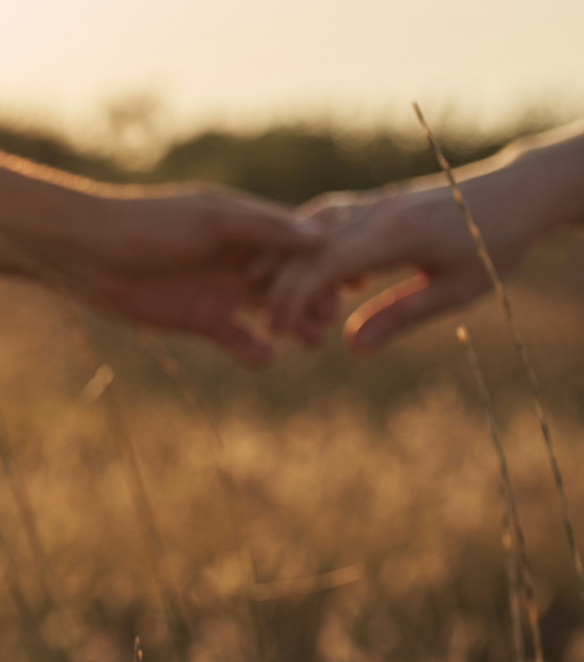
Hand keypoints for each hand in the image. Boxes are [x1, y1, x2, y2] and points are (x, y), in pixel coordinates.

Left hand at [57, 187, 319, 367]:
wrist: (90, 253)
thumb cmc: (149, 224)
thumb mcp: (211, 221)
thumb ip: (263, 229)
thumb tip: (318, 238)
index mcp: (249, 228)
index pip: (299, 246)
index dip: (327, 262)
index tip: (354, 278)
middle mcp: (241, 259)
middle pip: (292, 281)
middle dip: (314, 298)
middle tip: (332, 318)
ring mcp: (222, 290)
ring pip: (269, 311)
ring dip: (291, 326)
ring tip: (311, 341)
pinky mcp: (199, 319)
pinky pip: (235, 337)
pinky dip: (252, 349)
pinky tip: (266, 357)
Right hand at [268, 180, 536, 353]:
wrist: (520, 192)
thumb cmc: (494, 244)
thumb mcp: (456, 291)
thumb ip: (401, 316)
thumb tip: (352, 347)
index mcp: (395, 234)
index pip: (324, 264)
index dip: (292, 298)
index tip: (274, 329)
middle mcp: (377, 212)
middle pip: (306, 246)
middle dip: (277, 284)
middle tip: (264, 324)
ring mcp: (373, 202)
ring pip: (309, 229)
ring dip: (285, 262)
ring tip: (269, 297)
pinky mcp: (375, 202)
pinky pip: (326, 221)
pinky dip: (305, 247)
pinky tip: (307, 272)